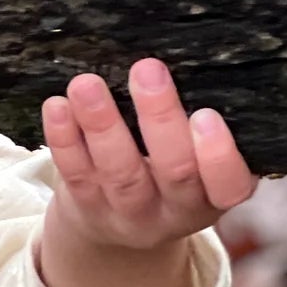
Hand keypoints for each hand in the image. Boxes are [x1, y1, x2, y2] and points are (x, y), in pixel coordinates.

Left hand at [41, 59, 256, 251]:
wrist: (120, 231)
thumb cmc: (171, 174)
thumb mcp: (199, 163)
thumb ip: (197, 127)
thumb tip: (186, 55)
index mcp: (214, 196)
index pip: (229, 186)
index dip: (219, 155)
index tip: (206, 114)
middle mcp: (175, 211)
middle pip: (173, 171)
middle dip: (160, 119)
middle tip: (147, 71)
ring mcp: (129, 213)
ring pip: (118, 172)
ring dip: (102, 124)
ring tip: (87, 84)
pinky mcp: (87, 208)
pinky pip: (75, 174)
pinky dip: (64, 139)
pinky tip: (57, 106)